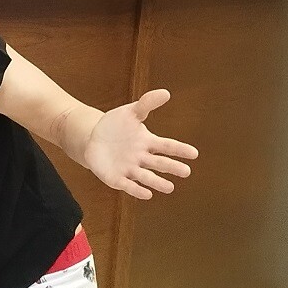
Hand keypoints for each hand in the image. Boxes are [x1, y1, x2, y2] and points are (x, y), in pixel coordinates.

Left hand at [81, 89, 196, 199]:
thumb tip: (166, 92)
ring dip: (158, 182)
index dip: (180, 150)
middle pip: (159, 163)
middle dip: (172, 167)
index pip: (167, 146)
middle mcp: (142, 158)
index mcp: (148, 142)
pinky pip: (128, 185)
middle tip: (186, 172)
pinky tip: (147, 194)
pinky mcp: (117, 178)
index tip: (194, 153)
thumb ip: (147, 104)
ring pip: (146, 177)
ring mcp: (130, 169)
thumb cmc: (117, 126)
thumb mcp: (130, 112)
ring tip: (170, 187)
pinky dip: (137, 190)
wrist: (93, 139)